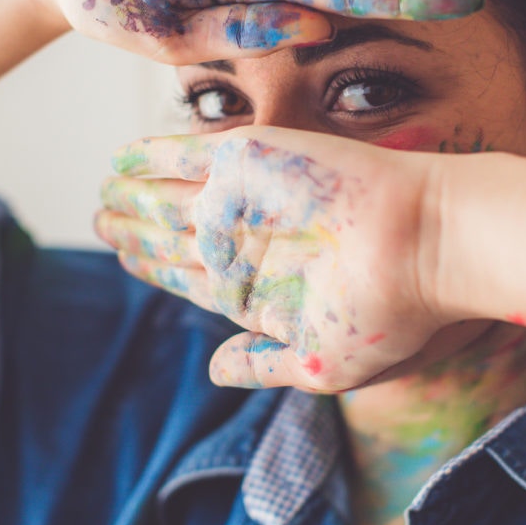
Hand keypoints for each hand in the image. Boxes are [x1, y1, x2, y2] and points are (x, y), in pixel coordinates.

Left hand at [95, 126, 463, 390]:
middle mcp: (246, 240)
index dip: (155, 268)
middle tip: (101, 221)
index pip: (191, 277)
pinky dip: (149, 157)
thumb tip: (214, 368)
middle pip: (174, 237)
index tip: (125, 258)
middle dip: (135, 232)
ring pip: (170, 197)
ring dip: (133, 197)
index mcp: (258, 288)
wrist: (424, 248)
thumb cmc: (386, 313)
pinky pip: (183, 155)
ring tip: (102, 195)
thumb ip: (261, 363)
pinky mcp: (249, 157)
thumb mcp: (320, 361)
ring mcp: (245, 198)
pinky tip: (120, 159)